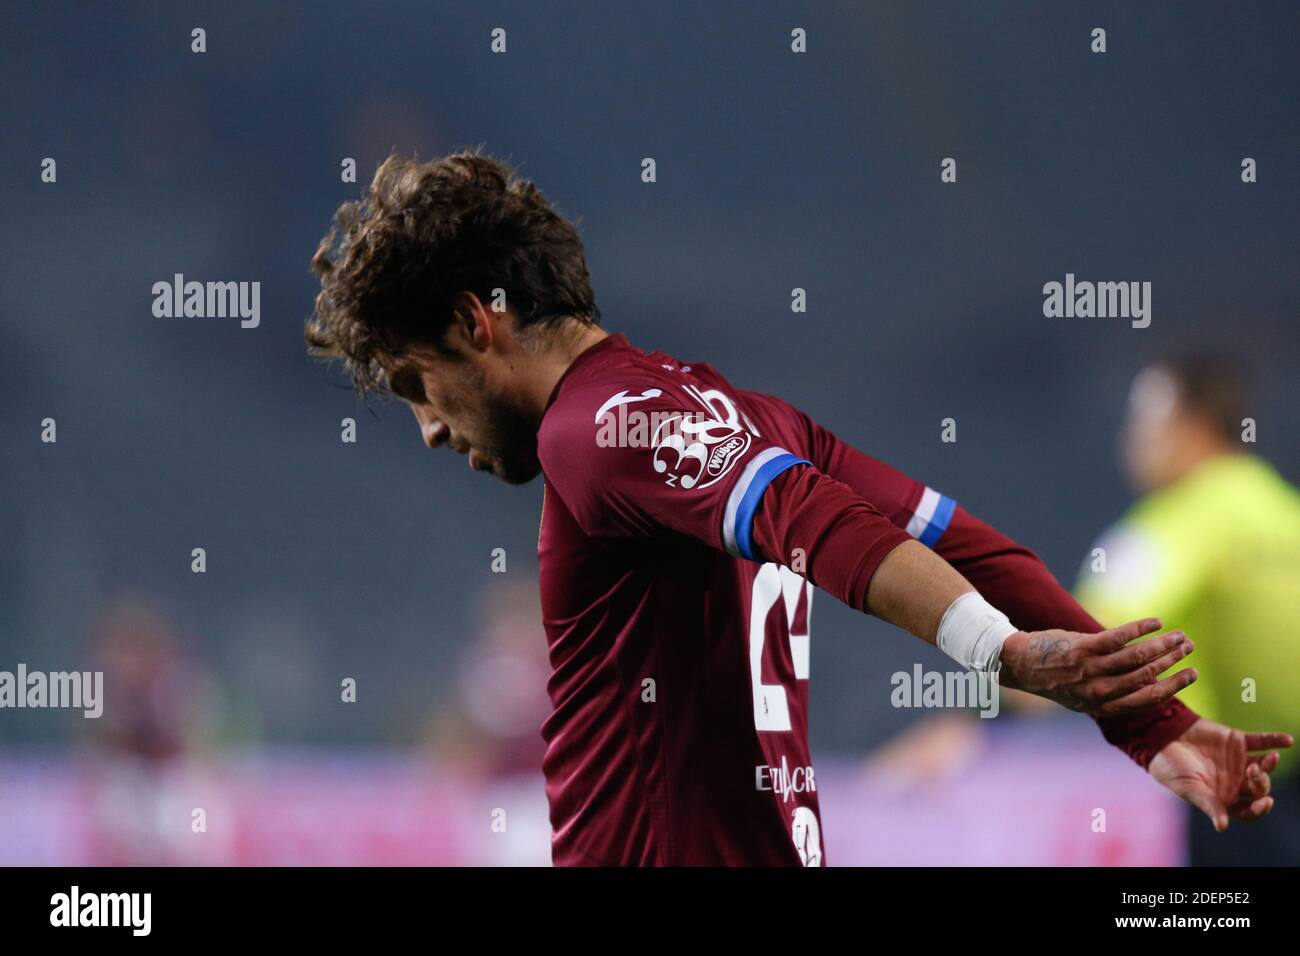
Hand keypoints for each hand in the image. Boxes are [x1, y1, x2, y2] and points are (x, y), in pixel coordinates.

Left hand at [997, 617, 1195, 716]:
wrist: (1018, 665)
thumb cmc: (1054, 678)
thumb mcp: (1081, 697)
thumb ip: (1111, 694)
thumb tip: (1146, 686)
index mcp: (1102, 706)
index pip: (1148, 698)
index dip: (1174, 686)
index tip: (1192, 674)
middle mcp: (1099, 690)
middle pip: (1148, 676)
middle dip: (1173, 661)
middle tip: (1189, 647)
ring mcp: (1090, 669)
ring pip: (1137, 657)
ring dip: (1163, 644)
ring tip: (1179, 635)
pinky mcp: (1082, 648)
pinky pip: (1119, 637)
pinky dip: (1141, 629)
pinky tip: (1156, 622)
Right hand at [1149, 719, 1292, 829]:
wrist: (1161, 735)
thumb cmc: (1170, 767)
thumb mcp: (1188, 788)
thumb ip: (1208, 804)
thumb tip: (1222, 827)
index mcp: (1224, 798)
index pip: (1249, 810)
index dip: (1259, 809)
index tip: (1266, 803)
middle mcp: (1235, 781)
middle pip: (1259, 788)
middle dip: (1261, 783)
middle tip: (1253, 772)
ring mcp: (1238, 761)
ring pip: (1263, 766)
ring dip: (1270, 765)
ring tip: (1269, 759)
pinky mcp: (1237, 741)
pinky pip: (1261, 741)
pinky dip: (1275, 740)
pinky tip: (1288, 741)